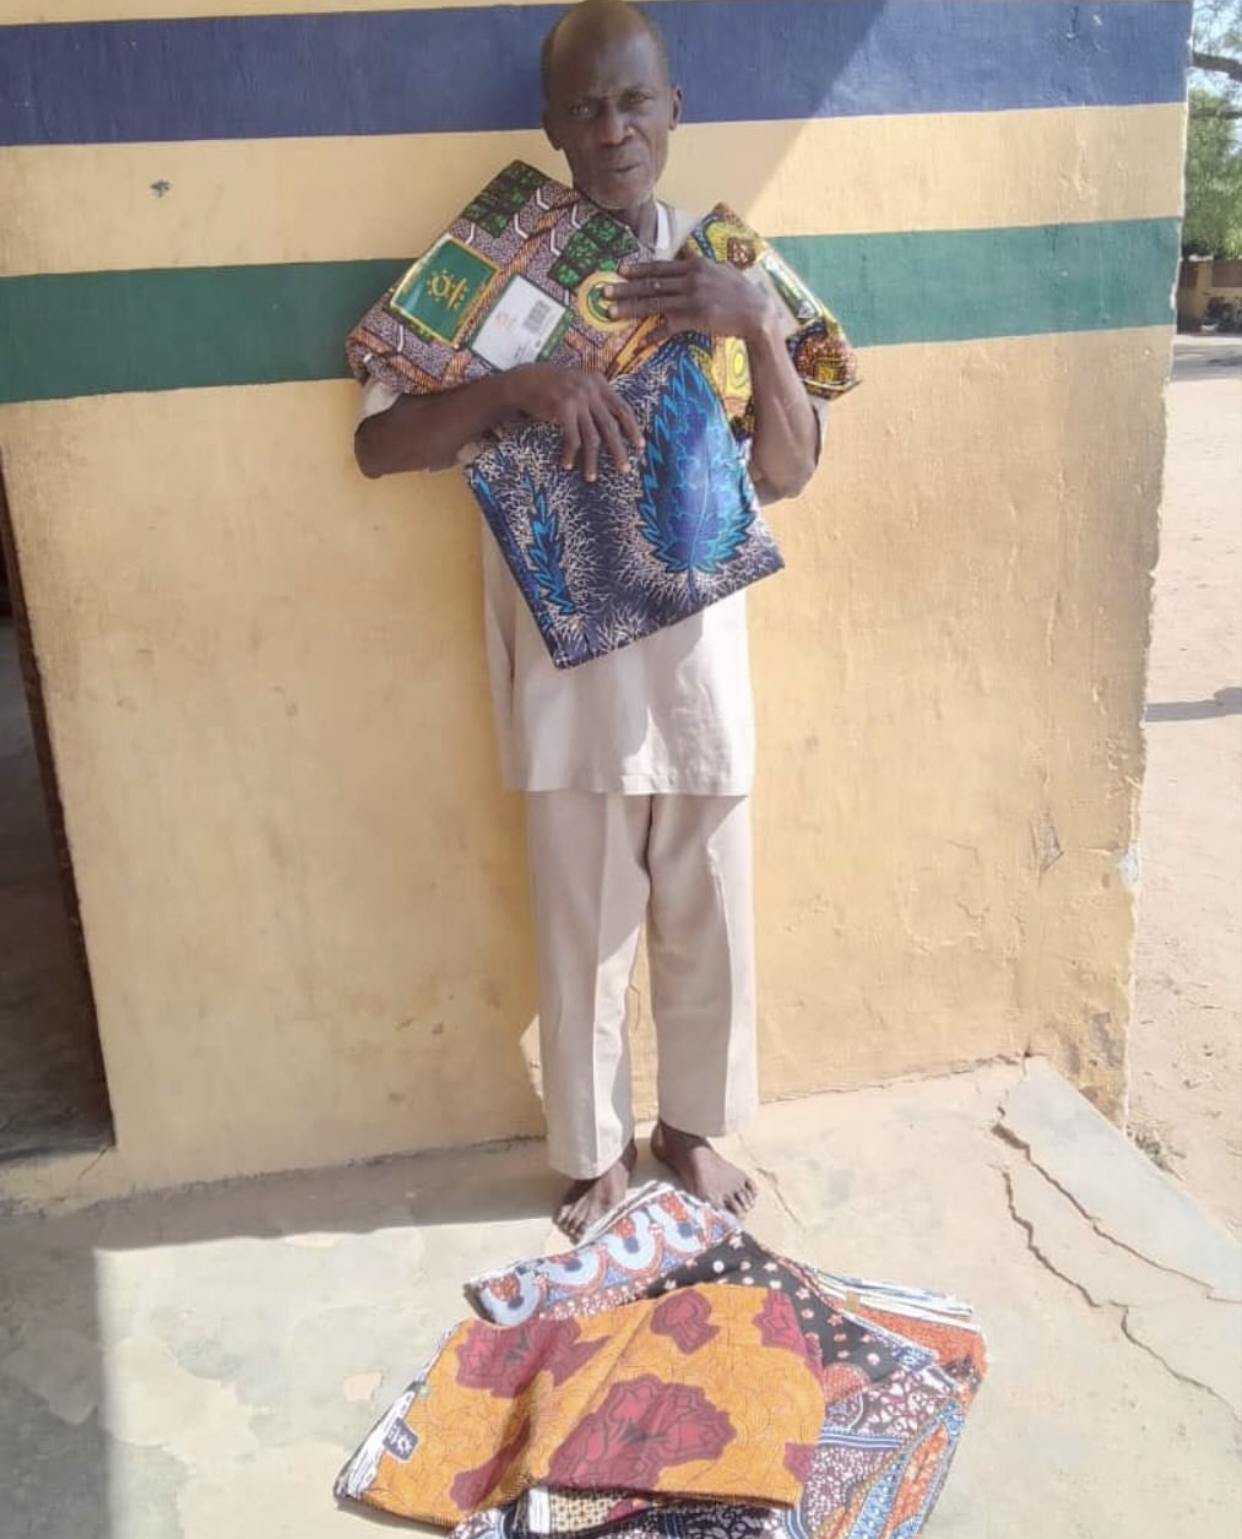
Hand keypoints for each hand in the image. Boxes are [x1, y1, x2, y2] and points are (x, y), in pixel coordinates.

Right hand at [509, 364, 643, 481]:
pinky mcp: (563, 408)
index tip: (640, 446)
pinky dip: (570, 454)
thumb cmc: (552, 386)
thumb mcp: (579, 383)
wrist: (524, 380)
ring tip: (591, 477)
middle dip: (618, 450)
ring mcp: (577, 398)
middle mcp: (591, 389)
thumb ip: (595, 397)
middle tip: (624, 469)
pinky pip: (572, 438)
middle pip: (610, 426)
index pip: (622, 408)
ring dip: (591, 460)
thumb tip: (612, 424)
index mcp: (599, 382)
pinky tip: (567, 464)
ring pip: (591, 437)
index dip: (632, 428)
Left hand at [604, 259, 775, 342]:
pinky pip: (669, 326)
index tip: (621, 271)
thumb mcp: (722, 268)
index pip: (660, 266)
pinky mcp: (695, 318)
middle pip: (651, 283)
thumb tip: (687, 249)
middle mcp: (690, 279)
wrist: (757, 312)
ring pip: (654, 303)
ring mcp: (691, 298)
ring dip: (630, 308)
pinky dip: (654, 334)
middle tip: (605, 291)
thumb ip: (701, 261)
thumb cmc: (742, 292)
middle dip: (625, 288)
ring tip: (612, 311)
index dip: (638, 269)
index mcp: (695, 265)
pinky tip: (641, 341)